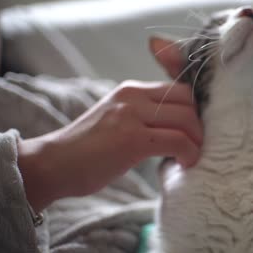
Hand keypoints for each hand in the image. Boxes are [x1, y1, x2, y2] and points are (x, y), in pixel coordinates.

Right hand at [17, 80, 202, 211]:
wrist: (53, 164)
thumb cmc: (88, 149)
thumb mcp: (118, 119)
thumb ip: (144, 115)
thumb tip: (178, 124)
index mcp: (131, 89)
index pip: (179, 88)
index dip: (195, 110)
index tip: (196, 131)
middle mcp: (133, 95)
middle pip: (188, 100)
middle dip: (199, 124)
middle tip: (196, 145)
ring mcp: (132, 115)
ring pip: (187, 119)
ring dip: (197, 141)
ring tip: (190, 157)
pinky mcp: (132, 139)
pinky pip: (178, 141)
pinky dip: (189, 153)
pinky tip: (184, 164)